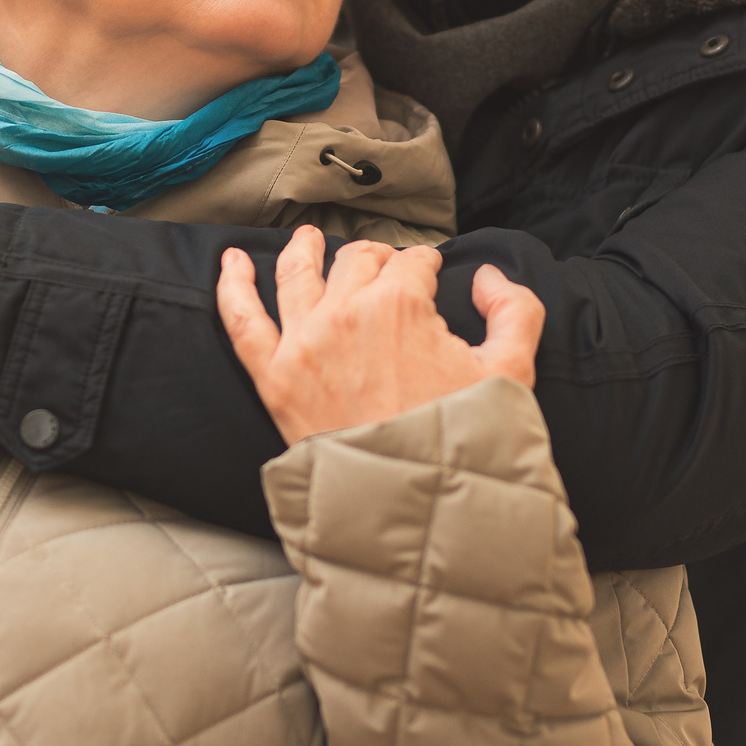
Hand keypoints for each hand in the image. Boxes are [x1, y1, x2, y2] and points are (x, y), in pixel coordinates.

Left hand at [216, 226, 543, 444]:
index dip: (425, 266)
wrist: (413, 505)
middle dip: (377, 259)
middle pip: (358, 263)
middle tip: (386, 270)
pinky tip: (230, 262)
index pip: (412, 263)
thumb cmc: (462, 442)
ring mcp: (303, 344)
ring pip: (298, 274)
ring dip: (304, 249)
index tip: (429, 275)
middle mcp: (345, 314)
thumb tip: (487, 277)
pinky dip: (232, 286)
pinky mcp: (273, 379)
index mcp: (401, 304)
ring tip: (307, 239)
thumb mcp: (513, 371)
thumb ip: (515, 309)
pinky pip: (242, 320)